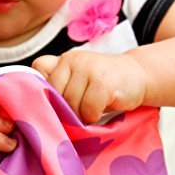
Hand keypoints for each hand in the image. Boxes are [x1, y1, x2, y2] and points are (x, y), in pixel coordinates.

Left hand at [32, 50, 147, 122]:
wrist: (138, 76)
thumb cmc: (103, 85)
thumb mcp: (78, 80)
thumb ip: (59, 86)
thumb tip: (37, 109)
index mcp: (63, 60)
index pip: (38, 72)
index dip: (44, 91)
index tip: (56, 102)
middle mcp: (72, 59)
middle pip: (54, 95)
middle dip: (65, 110)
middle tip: (79, 112)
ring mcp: (87, 68)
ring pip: (70, 104)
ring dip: (80, 116)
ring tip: (91, 111)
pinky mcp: (102, 81)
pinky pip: (88, 109)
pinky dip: (94, 116)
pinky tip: (101, 110)